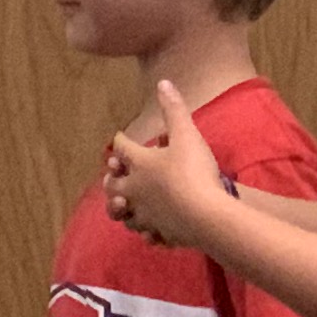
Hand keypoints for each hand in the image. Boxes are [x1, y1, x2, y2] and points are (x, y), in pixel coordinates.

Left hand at [104, 80, 228, 248]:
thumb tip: (163, 82)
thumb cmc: (194, 171)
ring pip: (124, 213)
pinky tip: (148, 231)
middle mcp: (134, 191)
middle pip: (113, 185)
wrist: (205, 214)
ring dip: (121, 207)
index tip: (120, 138)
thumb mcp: (187, 134)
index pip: (122, 149)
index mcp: (139, 165)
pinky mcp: (158, 232)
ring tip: (124, 204)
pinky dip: (145, 231)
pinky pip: (146, 234)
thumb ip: (174, 109)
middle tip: (112, 174)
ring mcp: (144, 214)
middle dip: (111, 178)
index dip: (121, 141)